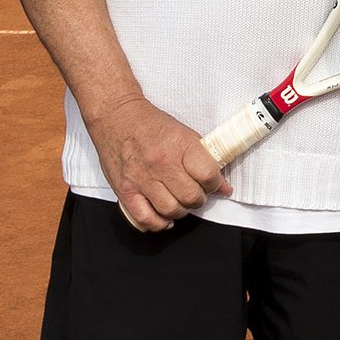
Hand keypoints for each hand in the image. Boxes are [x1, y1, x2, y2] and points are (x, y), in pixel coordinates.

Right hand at [89, 93, 231, 232]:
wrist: (116, 117)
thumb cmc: (150, 124)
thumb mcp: (184, 133)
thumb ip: (204, 159)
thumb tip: (223, 186)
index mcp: (179, 145)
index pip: (207, 175)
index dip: (215, 183)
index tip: (213, 184)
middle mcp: (161, 163)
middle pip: (191, 197)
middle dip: (198, 199)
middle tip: (196, 193)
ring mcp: (141, 178)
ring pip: (171, 210)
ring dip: (181, 211)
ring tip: (180, 202)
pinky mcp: (125, 190)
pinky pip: (145, 218)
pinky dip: (158, 223)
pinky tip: (164, 218)